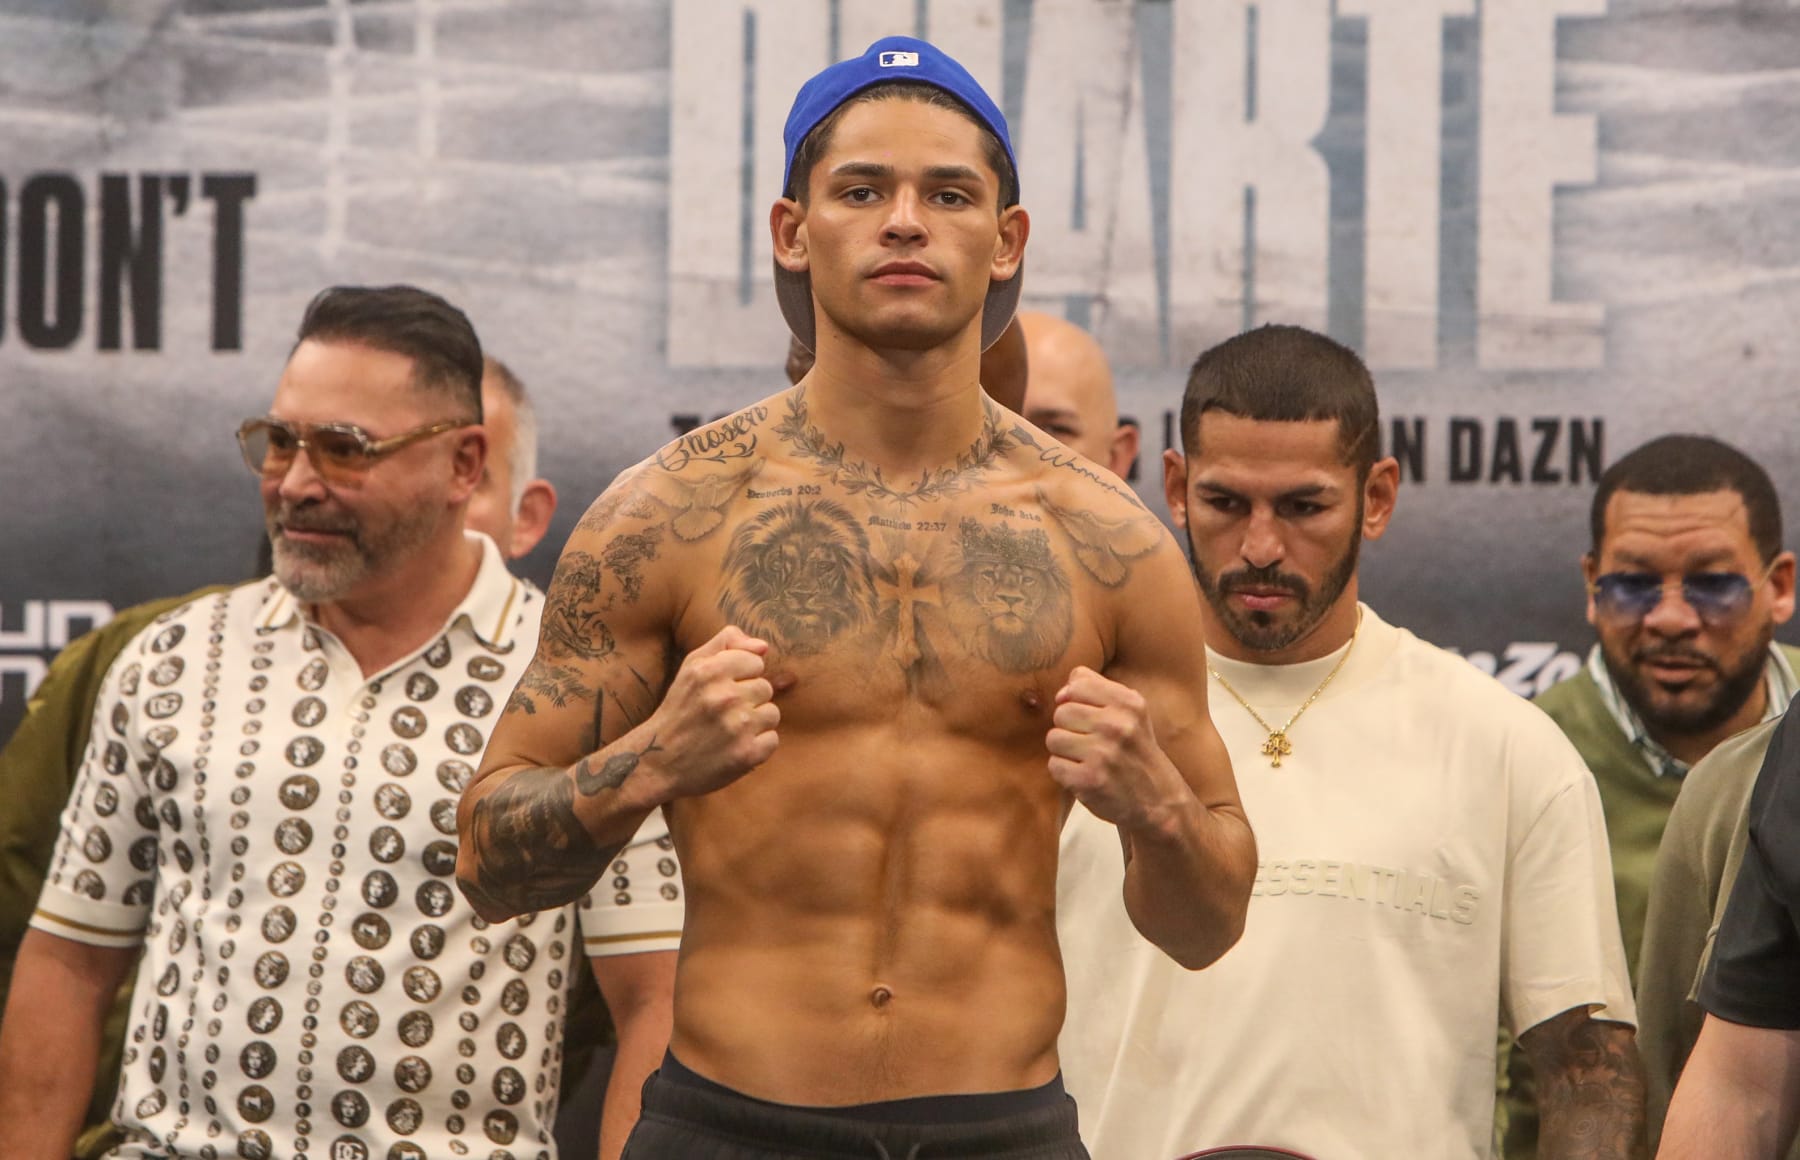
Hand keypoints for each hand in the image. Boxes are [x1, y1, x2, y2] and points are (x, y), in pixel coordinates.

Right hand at [645, 625, 780, 797]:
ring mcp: (737, 727)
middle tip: (723, 714)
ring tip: (729, 730)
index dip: (742, 677)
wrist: (660, 762)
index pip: (756, 661)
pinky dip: (757, 746)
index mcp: (709, 671)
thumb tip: (763, 646)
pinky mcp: (747, 754)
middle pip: (766, 688)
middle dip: (748, 700)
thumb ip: (726, 643)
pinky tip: (735, 747)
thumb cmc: (680, 711)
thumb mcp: (692, 667)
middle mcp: (725, 697)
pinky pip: (772, 740)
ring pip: (772, 713)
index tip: (723, 690)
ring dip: (755, 723)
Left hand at [1047, 666, 1177, 827]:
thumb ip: (1096, 688)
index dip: (1075, 700)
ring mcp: (1103, 754)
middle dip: (1069, 729)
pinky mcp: (1089, 780)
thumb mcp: (1130, 712)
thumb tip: (1061, 694)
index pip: (1077, 684)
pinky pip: (1054, 765)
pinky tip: (1084, 775)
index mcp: (1128, 704)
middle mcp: (1116, 726)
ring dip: (1065, 751)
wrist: (1157, 800)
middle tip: (1089, 743)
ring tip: (1086, 759)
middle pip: (1061, 713)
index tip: (1087, 717)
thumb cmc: (1135, 751)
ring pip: (1054, 739)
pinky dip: (1065, 773)